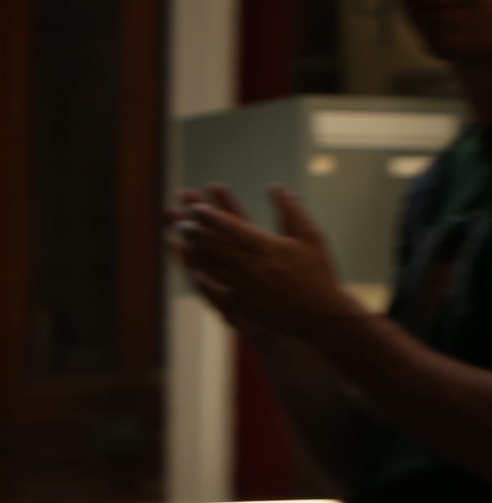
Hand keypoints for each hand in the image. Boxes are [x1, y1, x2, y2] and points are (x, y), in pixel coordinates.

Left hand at [168, 184, 361, 339]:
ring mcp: (244, 288)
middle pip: (215, 245)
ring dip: (194, 252)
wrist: (322, 315)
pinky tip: (191, 270)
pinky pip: (214, 291)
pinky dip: (200, 279)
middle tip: (180, 220)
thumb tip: (277, 187)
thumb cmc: (318, 273)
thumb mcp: (311, 237)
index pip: (232, 227)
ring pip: (211, 266)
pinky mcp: (241, 305)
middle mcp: (252, 267)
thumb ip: (292, 211)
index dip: (211, 216)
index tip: (196, 207)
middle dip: (195, 231)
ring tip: (181, 240)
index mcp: (269, 248)